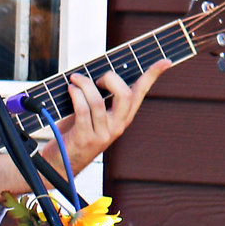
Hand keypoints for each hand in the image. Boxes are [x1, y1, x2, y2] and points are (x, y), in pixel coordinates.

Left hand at [48, 61, 167, 175]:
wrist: (59, 164)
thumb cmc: (73, 133)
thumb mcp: (90, 115)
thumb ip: (98, 97)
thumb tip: (93, 72)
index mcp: (123, 118)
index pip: (141, 94)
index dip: (152, 76)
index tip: (165, 61)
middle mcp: (117, 126)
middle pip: (125, 95)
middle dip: (111, 79)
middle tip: (96, 79)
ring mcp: (102, 134)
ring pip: (98, 101)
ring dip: (84, 85)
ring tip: (75, 79)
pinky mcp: (85, 138)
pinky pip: (82, 110)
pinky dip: (76, 95)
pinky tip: (71, 89)